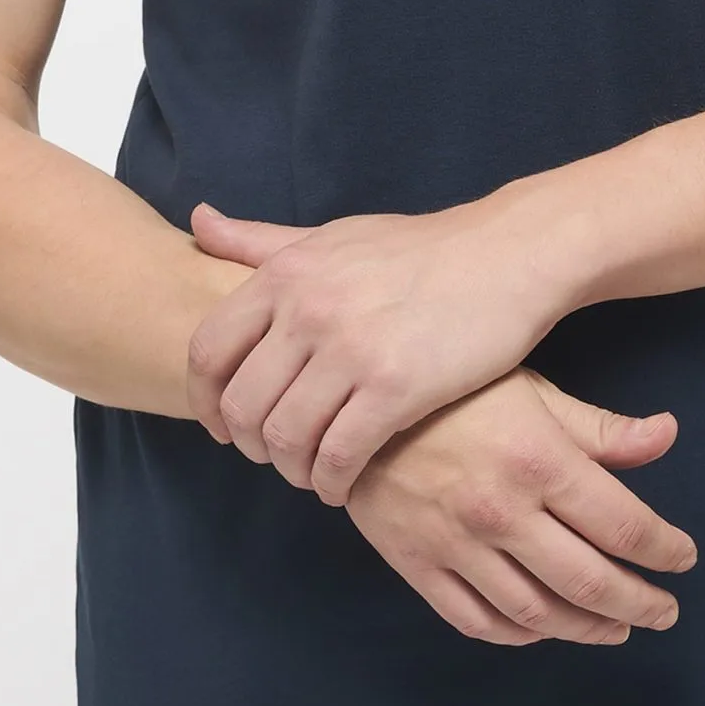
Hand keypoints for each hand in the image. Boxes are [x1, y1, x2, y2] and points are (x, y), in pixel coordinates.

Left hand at [185, 195, 572, 504]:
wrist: (507, 255)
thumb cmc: (419, 250)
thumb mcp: (332, 236)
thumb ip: (261, 241)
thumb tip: (197, 222)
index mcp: (286, 274)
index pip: (207, 352)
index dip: (204, 401)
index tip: (221, 425)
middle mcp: (309, 309)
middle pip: (242, 406)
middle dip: (250, 445)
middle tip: (274, 455)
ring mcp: (351, 350)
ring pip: (285, 438)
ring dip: (292, 469)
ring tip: (311, 471)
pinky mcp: (396, 388)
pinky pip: (339, 456)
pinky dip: (332, 482)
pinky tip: (343, 483)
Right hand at [344, 367, 697, 645]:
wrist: (354, 399)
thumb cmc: (455, 388)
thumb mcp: (534, 391)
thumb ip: (601, 429)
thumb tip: (669, 436)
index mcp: (540, 461)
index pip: (625, 527)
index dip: (665, 550)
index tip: (683, 558)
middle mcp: (503, 512)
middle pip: (591, 582)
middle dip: (640, 603)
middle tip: (665, 612)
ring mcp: (458, 545)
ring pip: (538, 613)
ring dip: (587, 628)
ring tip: (617, 628)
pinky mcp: (418, 565)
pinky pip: (477, 621)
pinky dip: (519, 635)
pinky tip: (543, 629)